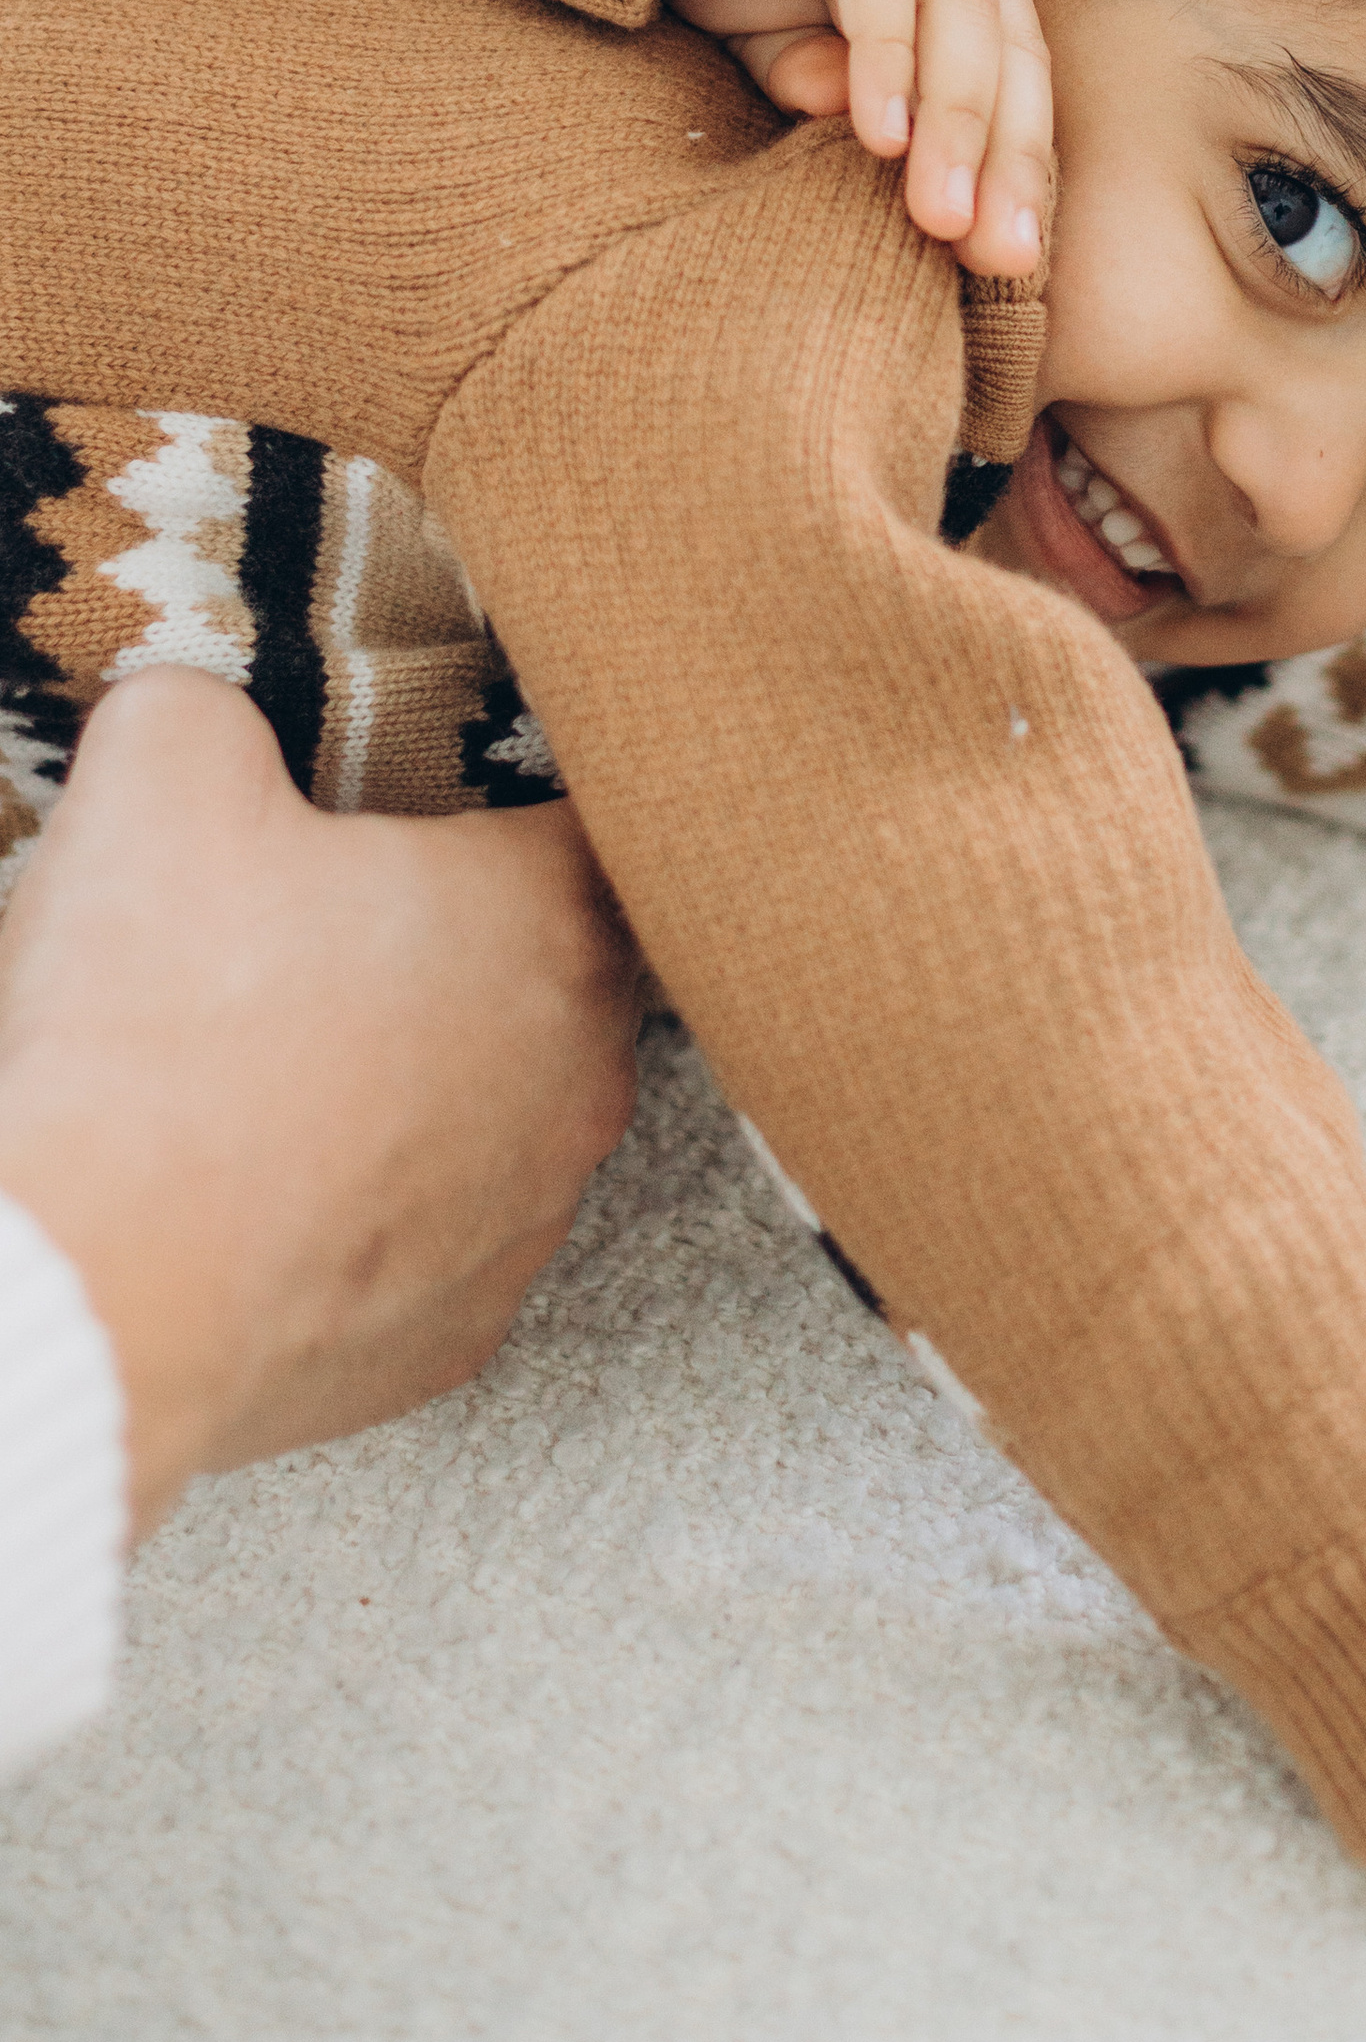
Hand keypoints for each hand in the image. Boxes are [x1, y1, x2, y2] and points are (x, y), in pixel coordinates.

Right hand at [0, 671, 638, 1534]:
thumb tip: (206, 707)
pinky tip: (284, 1184)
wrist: (94, 1291)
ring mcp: (532, 1216)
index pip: (594, 815)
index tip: (445, 783)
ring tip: (295, 1058)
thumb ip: (208, 708)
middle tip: (348, 917)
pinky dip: (378, 1209)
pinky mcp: (460, 1333)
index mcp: (552, 917)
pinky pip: (440, 1238)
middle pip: (560, 965)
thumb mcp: (159, 779)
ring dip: (427, 1079)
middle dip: (467, 936)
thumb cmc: (153, 1027)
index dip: (514, 785)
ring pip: (509, 1108)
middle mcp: (586, 1072)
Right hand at [669, 0, 1050, 280]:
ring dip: (956, 124)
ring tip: (943, 217)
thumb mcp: (770, 29)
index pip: (1013, 81)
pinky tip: (877, 130)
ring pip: (959, 20)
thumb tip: (868, 134)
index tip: (1012, 263)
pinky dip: (885, 53)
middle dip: (1010, 164)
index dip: (1017, 168)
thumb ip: (816, 78)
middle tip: (1002, 261)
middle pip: (1007, 57)